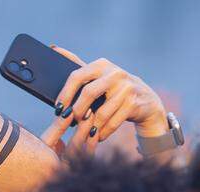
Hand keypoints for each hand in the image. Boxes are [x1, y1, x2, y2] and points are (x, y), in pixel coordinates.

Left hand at [41, 47, 166, 155]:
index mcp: (101, 65)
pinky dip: (103, 132)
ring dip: (90, 126)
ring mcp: (127, 87)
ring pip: (101, 112)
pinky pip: (113, 122)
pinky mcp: (134, 103)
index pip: (77, 76)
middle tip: (70, 121)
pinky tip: (97, 136)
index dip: (65, 94)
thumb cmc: (113, 88)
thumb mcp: (96, 75)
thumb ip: (77, 63)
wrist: (145, 100)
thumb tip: (54, 48)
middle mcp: (115, 73)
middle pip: (89, 93)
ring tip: (83, 132)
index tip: (58, 108)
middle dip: (77, 110)